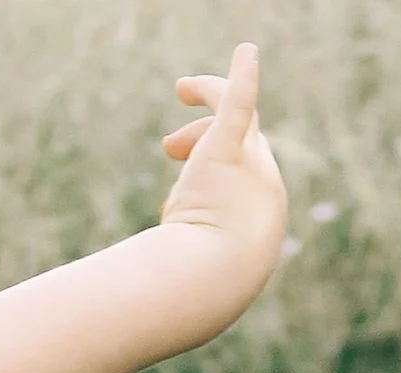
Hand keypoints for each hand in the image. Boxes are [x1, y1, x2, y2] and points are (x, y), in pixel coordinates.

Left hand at [159, 44, 286, 288]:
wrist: (210, 283)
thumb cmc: (191, 293)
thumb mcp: (185, 277)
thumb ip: (172, 267)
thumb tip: (139, 285)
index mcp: (259, 214)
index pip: (239, 177)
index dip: (206, 174)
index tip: (172, 189)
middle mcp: (262, 185)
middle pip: (240, 144)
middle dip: (204, 139)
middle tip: (169, 147)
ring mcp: (250, 166)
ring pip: (238, 119)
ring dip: (209, 104)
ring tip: (183, 89)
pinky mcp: (228, 148)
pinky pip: (242, 103)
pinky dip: (242, 77)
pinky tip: (246, 51)